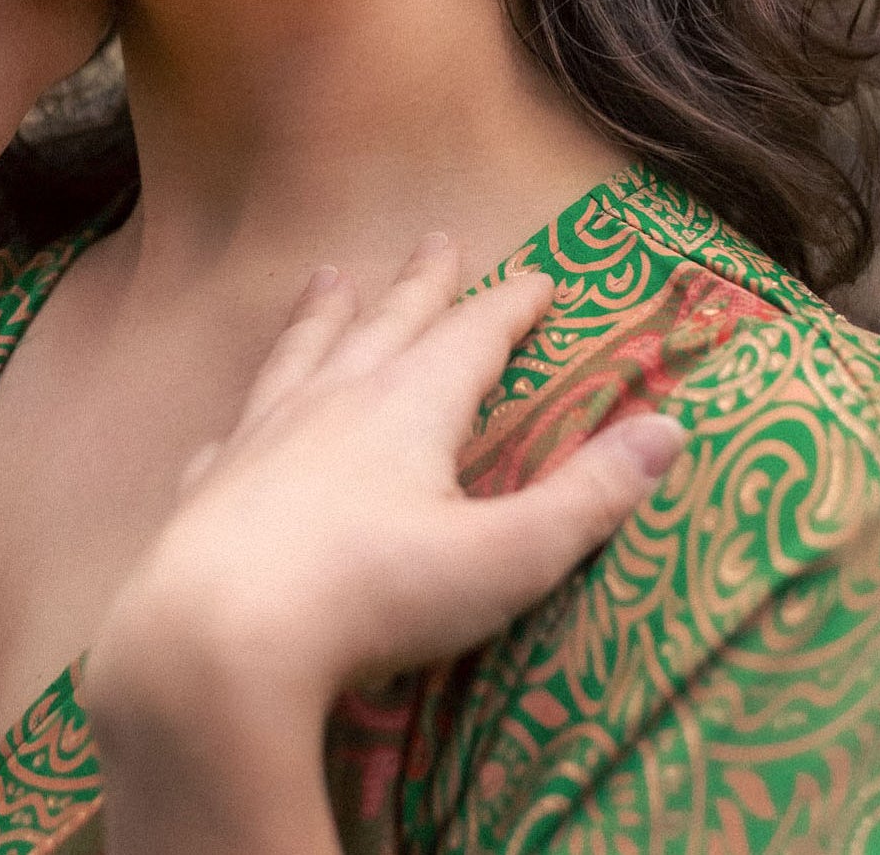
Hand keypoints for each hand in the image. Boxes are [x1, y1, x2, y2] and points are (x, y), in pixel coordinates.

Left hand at [84, 236, 683, 733]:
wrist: (215, 638)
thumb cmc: (373, 595)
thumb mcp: (505, 557)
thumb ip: (587, 497)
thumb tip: (668, 428)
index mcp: (409, 405)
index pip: (473, 335)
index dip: (512, 306)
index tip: (542, 278)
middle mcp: (334, 401)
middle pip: (387, 325)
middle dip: (421, 285)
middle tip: (437, 240)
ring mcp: (262, 438)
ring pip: (301, 357)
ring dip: (322, 316)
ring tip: (326, 279)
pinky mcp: (210, 488)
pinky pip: (232, 436)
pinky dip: (247, 420)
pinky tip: (236, 425)